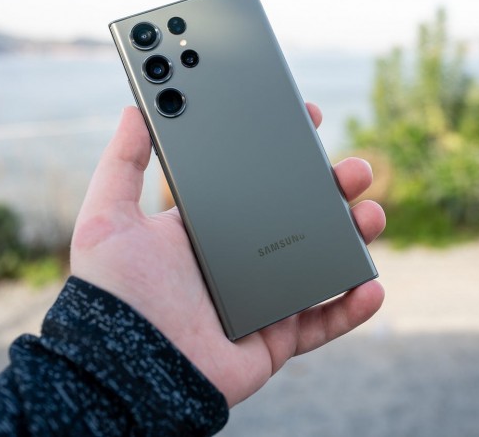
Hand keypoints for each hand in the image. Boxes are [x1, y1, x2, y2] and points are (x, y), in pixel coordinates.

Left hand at [70, 104, 385, 406]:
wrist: (125, 369)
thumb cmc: (113, 295)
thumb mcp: (108, 218)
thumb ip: (122, 164)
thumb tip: (135, 109)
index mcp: (207, 229)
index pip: (255, 181)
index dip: (285, 152)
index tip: (309, 120)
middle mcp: (238, 261)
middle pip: (299, 217)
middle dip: (333, 189)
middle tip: (354, 170)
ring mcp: (261, 300)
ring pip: (320, 264)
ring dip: (353, 238)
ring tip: (370, 216)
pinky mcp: (274, 340)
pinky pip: (322, 324)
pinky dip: (351, 308)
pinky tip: (371, 286)